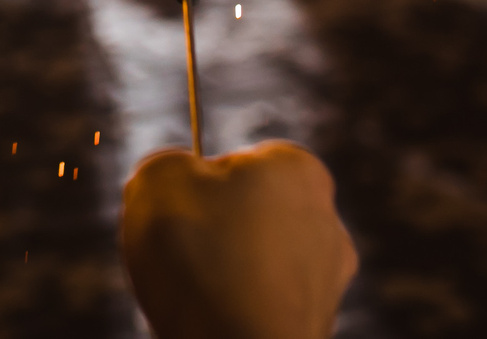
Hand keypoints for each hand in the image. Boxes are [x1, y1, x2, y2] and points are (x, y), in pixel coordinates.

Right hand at [120, 143, 356, 338]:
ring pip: (252, 263)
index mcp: (298, 168)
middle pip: (246, 213)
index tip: (177, 212)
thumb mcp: (158, 181)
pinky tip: (214, 322)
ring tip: (195, 295)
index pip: (234, 164)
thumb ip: (165, 163)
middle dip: (211, 232)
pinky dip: (235, 312)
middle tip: (180, 254)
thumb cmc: (201, 260)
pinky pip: (259, 306)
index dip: (196, 187)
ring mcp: (329, 278)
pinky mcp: (317, 326)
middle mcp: (327, 219)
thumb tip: (175, 178)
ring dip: (221, 275)